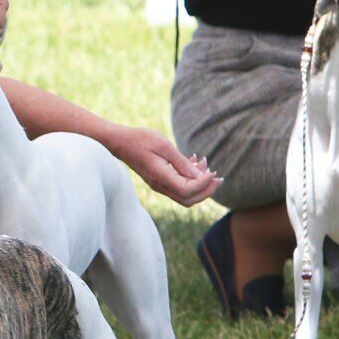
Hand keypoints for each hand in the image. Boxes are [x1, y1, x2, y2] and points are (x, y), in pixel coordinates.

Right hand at [105, 127, 219, 206]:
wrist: (120, 142)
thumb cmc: (141, 139)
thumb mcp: (164, 145)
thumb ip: (182, 162)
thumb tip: (200, 176)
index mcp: (161, 177)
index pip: (188, 190)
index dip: (203, 184)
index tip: (211, 170)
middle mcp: (160, 186)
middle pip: (189, 199)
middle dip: (206, 190)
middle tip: (218, 176)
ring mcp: (158, 185)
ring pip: (185, 195)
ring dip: (199, 185)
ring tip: (206, 166)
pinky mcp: (158, 181)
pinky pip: (178, 187)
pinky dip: (190, 180)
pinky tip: (194, 162)